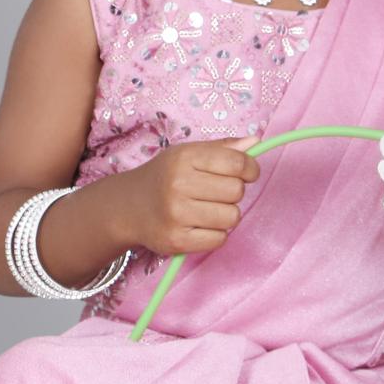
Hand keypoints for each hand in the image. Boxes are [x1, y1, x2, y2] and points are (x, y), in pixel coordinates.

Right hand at [117, 136, 260, 257]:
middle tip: (215, 192)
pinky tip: (199, 226)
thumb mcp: (188, 154)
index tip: (247, 173)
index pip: (237, 162)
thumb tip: (255, 142)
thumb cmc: (165, 177)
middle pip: (237, 190)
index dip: (250, 168)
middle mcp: (179, 184)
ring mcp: (176, 215)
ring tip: (207, 209)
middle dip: (233, 192)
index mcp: (185, 157)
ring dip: (226, 214)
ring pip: (232, 217)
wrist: (128, 207)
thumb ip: (222, 149)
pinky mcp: (177, 241)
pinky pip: (220, 239)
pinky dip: (215, 234)